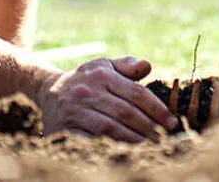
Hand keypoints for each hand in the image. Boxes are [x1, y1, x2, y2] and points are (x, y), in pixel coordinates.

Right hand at [35, 57, 176, 142]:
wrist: (47, 91)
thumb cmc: (85, 79)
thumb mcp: (103, 66)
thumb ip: (126, 65)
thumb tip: (147, 66)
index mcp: (102, 75)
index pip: (136, 93)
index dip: (157, 108)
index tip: (171, 121)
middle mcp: (88, 92)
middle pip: (126, 112)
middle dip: (149, 127)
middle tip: (165, 138)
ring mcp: (75, 111)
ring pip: (110, 128)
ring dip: (133, 140)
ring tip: (150, 146)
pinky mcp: (64, 129)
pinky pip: (90, 140)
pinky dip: (108, 147)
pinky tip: (123, 152)